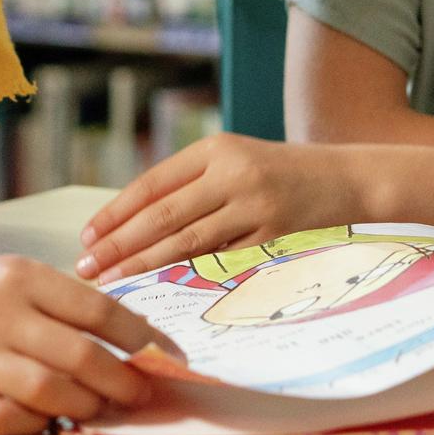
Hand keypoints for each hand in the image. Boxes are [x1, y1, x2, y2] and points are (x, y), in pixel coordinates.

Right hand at [0, 255, 180, 434]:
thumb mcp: (0, 273)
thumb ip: (53, 299)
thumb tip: (119, 331)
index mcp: (17, 277)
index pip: (97, 309)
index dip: (139, 337)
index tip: (165, 355)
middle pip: (82, 357)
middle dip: (123, 382)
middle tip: (141, 394)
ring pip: (52, 393)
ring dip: (87, 406)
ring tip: (102, 409)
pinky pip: (9, 421)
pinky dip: (38, 425)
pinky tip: (49, 420)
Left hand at [75, 134, 366, 281]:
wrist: (347, 178)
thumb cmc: (282, 174)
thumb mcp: (236, 162)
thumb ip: (193, 184)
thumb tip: (133, 222)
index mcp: (215, 147)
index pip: (152, 183)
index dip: (115, 211)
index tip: (87, 236)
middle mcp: (231, 170)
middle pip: (161, 213)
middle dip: (119, 243)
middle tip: (86, 267)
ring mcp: (252, 202)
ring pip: (185, 239)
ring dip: (143, 264)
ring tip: (112, 281)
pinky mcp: (270, 232)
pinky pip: (218, 257)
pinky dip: (185, 273)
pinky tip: (160, 287)